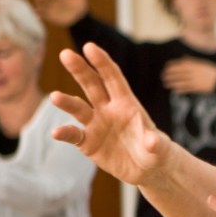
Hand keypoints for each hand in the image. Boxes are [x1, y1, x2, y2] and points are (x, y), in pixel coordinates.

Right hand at [34, 0, 88, 27]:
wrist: (79, 17)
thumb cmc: (79, 6)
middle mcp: (54, 1)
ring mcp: (52, 8)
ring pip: (43, 6)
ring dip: (39, 6)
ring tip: (36, 8)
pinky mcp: (51, 16)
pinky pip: (44, 15)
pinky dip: (40, 15)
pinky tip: (38, 16)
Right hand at [51, 43, 170, 185]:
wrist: (148, 169)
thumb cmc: (156, 151)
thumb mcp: (160, 148)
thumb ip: (155, 142)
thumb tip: (151, 139)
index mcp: (126, 103)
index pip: (112, 78)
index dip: (102, 62)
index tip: (89, 47)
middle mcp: (108, 109)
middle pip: (92, 85)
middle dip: (80, 70)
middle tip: (65, 54)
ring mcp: (96, 125)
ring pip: (78, 109)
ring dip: (67, 102)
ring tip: (55, 97)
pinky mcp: (88, 142)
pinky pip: (74, 135)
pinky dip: (65, 133)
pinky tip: (56, 132)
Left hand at [161, 57, 215, 93]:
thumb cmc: (211, 70)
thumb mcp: (203, 63)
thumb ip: (193, 61)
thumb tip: (184, 57)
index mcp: (194, 64)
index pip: (180, 64)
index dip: (172, 65)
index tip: (166, 67)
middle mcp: (193, 71)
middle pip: (178, 72)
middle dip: (169, 74)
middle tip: (163, 76)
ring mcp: (195, 80)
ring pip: (181, 81)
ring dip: (172, 82)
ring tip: (166, 84)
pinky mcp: (197, 87)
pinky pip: (187, 88)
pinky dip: (180, 89)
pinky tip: (175, 90)